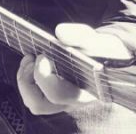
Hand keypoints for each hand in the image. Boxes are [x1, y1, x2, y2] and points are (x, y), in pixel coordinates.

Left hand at [16, 23, 132, 115]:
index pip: (56, 93)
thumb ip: (81, 36)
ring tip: (29, 58)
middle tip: (32, 58)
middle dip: (27, 80)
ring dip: (24, 79)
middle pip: (38, 103)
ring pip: (33, 101)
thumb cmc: (105, 51)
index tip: (42, 55)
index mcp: (83, 92)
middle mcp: (70, 101)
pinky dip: (27, 78)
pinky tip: (31, 60)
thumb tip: (59, 32)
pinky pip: (33, 94)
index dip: (42, 76)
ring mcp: (61, 100)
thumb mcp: (99, 41)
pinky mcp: (53, 94)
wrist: (111, 58)